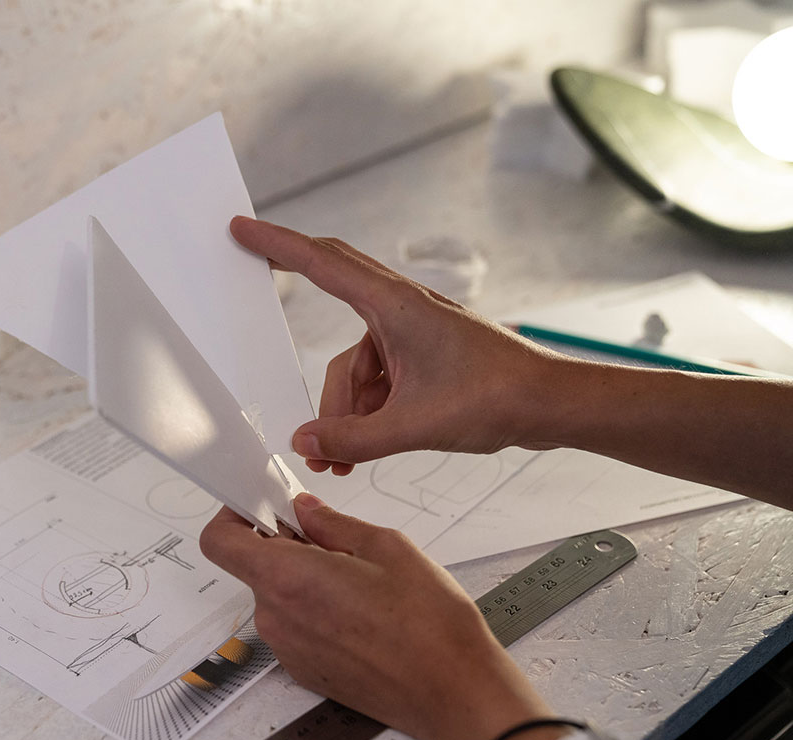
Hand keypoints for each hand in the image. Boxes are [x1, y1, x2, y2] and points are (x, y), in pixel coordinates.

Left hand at [201, 494, 566, 739]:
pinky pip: (293, 626)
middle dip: (283, 546)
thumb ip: (332, 525)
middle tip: (331, 539)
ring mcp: (287, 650)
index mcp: (289, 579)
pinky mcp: (303, 671)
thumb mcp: (386, 548)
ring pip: (277, 596)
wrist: (453, 694)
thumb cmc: (430, 625)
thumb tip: (305, 510)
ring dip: (302, 580)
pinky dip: (313, 611)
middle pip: (253, 567)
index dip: (233, 517)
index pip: (220, 542)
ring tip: (358, 581)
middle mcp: (277, 618)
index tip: (261, 506)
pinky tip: (359, 614)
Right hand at [231, 216, 559, 473]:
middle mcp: (399, 311)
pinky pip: (373, 382)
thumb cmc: (499, 394)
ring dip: (343, 412)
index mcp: (394, 306)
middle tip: (256, 303)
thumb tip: (306, 442)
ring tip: (340, 456)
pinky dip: (364, 414)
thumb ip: (352, 437)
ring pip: (351, 367)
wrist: (550, 404)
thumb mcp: (415, 424)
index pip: (322, 263)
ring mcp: (410, 335)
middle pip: (331, 302)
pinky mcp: (420, 358)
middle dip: (299, 334)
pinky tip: (362, 449)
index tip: (243, 229)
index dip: (276, 245)